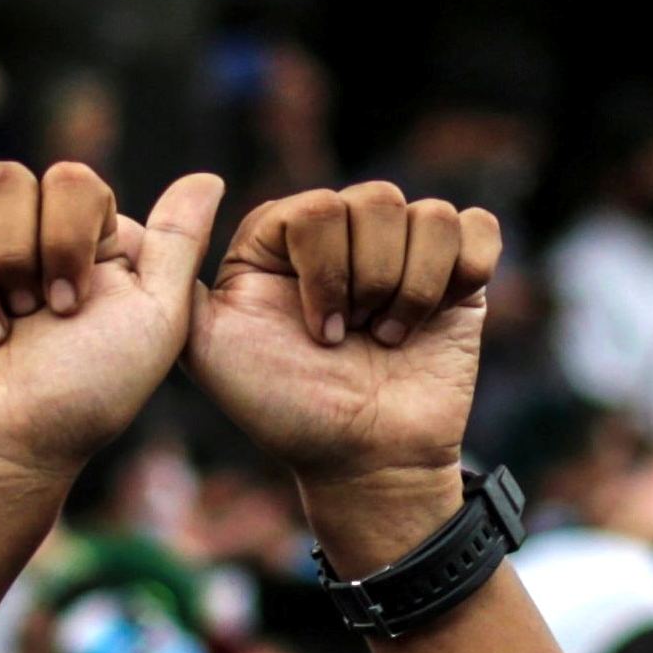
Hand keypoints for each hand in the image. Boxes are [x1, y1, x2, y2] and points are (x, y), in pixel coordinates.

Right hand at [0, 158, 221, 506]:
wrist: (1, 455)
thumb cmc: (82, 399)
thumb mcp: (155, 322)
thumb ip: (181, 243)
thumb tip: (208, 177)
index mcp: (73, 239)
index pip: (69, 179)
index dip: (67, 236)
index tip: (71, 306)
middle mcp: (11, 238)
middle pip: (4, 179)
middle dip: (17, 257)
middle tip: (28, 321)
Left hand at [184, 179, 502, 567]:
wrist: (363, 462)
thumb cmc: (287, 411)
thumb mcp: (207, 349)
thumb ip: (176, 276)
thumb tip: (191, 190)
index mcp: (286, 239)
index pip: (315, 206)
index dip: (323, 272)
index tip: (318, 334)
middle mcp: (346, 235)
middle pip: (376, 200)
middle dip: (368, 282)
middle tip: (355, 338)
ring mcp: (406, 253)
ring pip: (429, 215)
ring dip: (413, 288)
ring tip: (392, 336)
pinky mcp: (462, 277)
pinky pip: (477, 228)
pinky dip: (463, 270)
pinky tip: (438, 315)